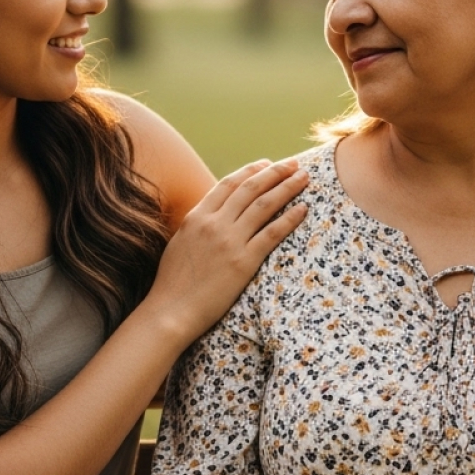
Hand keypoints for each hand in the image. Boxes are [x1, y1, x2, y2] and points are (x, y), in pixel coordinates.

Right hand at [142, 158, 308, 345]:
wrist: (171, 311)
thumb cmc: (173, 283)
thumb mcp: (181, 243)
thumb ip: (199, 224)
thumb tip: (216, 214)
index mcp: (197, 216)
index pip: (228, 184)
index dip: (251, 171)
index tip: (267, 164)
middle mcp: (214, 223)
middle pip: (250, 189)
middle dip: (275, 173)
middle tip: (293, 164)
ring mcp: (229, 241)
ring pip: (264, 205)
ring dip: (287, 188)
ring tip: (303, 178)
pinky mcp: (243, 262)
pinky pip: (272, 233)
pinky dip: (290, 218)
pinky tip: (303, 209)